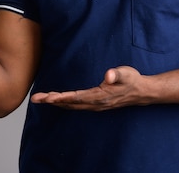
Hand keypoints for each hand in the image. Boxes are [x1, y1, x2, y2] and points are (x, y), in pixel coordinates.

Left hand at [30, 66, 148, 110]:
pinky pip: (76, 105)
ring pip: (71, 105)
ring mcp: (95, 105)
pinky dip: (64, 103)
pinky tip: (57, 101)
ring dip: (55, 102)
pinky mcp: (95, 104)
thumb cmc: (132, 80)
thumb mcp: (126, 73)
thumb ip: (118, 74)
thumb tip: (109, 75)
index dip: (62, 97)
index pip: (77, 97)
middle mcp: (95, 103)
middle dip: (52, 101)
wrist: (142, 92)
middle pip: (70, 103)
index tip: (49, 97)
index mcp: (100, 97)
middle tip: (36, 98)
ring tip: (41, 99)